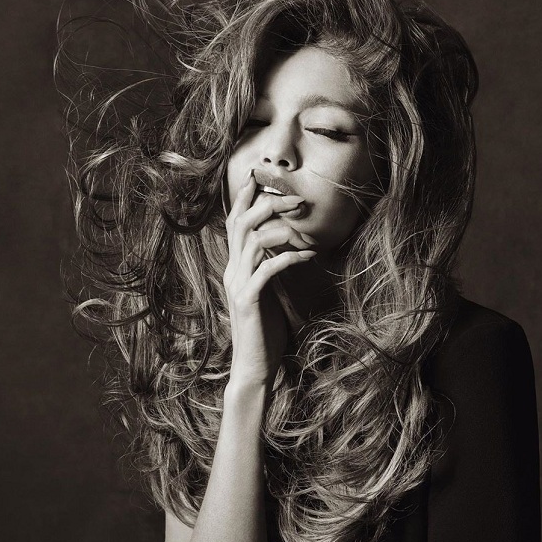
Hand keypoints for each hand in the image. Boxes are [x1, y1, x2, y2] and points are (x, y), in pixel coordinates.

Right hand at [223, 173, 316, 388]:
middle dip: (266, 202)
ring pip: (250, 239)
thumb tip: (282, 248)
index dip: (244, 197)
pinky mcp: (248, 300)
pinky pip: (267, 268)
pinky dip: (289, 256)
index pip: (234, 223)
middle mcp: (232, 271)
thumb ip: (268, 270)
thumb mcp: (266, 294)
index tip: (261, 175)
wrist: (254, 367)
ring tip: (302, 219)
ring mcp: (238, 285)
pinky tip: (308, 255)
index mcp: (235, 267)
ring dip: (278, 224)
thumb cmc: (265, 331)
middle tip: (295, 196)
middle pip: (241, 222)